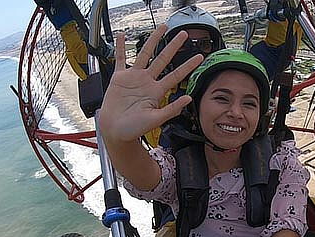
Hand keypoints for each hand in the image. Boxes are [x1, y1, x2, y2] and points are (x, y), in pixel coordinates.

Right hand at [98, 25, 202, 143]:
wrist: (115, 131)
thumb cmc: (134, 129)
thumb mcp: (156, 119)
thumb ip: (172, 109)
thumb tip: (188, 99)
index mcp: (157, 92)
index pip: (176, 75)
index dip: (188, 66)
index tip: (199, 57)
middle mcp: (147, 82)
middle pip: (163, 59)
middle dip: (173, 46)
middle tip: (183, 34)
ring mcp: (133, 78)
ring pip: (144, 54)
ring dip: (152, 40)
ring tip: (161, 28)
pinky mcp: (119, 78)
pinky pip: (120, 59)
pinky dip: (121, 47)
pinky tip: (123, 35)